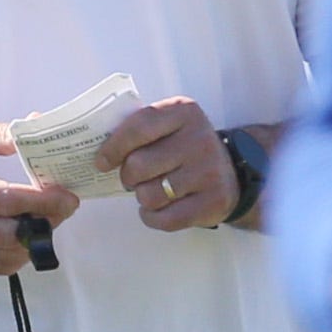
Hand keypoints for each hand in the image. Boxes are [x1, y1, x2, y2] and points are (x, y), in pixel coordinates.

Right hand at [0, 116, 76, 271]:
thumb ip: (5, 134)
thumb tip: (41, 127)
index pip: (7, 202)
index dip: (44, 202)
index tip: (68, 196)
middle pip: (11, 235)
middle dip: (46, 222)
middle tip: (63, 206)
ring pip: (7, 256)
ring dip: (34, 240)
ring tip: (44, 217)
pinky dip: (17, 253)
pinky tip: (23, 233)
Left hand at [97, 95, 233, 231]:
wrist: (232, 174)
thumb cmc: (186, 149)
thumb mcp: (169, 126)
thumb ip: (139, 130)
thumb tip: (99, 152)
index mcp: (184, 112)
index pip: (138, 127)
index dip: (113, 147)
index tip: (102, 162)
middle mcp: (199, 139)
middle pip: (138, 165)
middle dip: (128, 176)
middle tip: (134, 178)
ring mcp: (209, 171)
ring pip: (149, 195)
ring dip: (143, 198)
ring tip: (153, 191)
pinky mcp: (213, 202)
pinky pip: (165, 219)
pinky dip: (153, 218)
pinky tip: (158, 209)